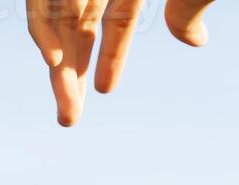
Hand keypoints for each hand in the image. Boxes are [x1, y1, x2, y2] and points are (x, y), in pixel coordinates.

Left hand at [27, 0, 215, 125]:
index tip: (106, 93)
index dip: (109, 56)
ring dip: (57, 62)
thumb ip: (187, 13)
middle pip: (80, 20)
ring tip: (66, 107)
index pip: (115, 17)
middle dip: (72, 72)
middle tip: (68, 119)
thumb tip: (194, 43)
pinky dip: (44, 23)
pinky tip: (50, 60)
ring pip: (59, 12)